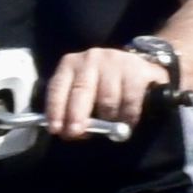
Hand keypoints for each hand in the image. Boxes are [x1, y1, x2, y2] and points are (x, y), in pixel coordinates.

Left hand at [39, 45, 167, 139]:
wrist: (135, 67)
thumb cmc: (102, 85)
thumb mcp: (84, 93)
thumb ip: (74, 110)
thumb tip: (76, 132)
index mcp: (70, 65)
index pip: (58, 87)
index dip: (55, 109)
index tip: (55, 129)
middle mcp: (90, 59)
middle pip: (81, 90)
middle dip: (76, 114)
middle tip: (76, 133)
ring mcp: (114, 61)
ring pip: (107, 99)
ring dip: (107, 119)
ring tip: (110, 126)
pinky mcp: (136, 69)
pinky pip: (130, 100)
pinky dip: (128, 116)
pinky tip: (128, 121)